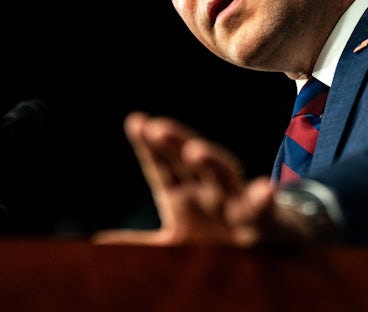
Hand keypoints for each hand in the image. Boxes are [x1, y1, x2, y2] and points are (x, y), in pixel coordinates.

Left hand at [92, 113, 314, 246]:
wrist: (268, 245)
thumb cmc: (218, 236)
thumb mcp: (174, 241)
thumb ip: (140, 242)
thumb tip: (98, 242)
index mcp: (184, 195)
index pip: (163, 166)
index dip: (150, 146)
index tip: (137, 122)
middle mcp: (207, 191)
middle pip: (190, 162)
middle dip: (175, 144)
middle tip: (158, 128)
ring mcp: (234, 202)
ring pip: (224, 176)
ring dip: (212, 162)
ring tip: (196, 150)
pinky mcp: (261, 218)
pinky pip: (262, 208)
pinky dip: (263, 198)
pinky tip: (264, 188)